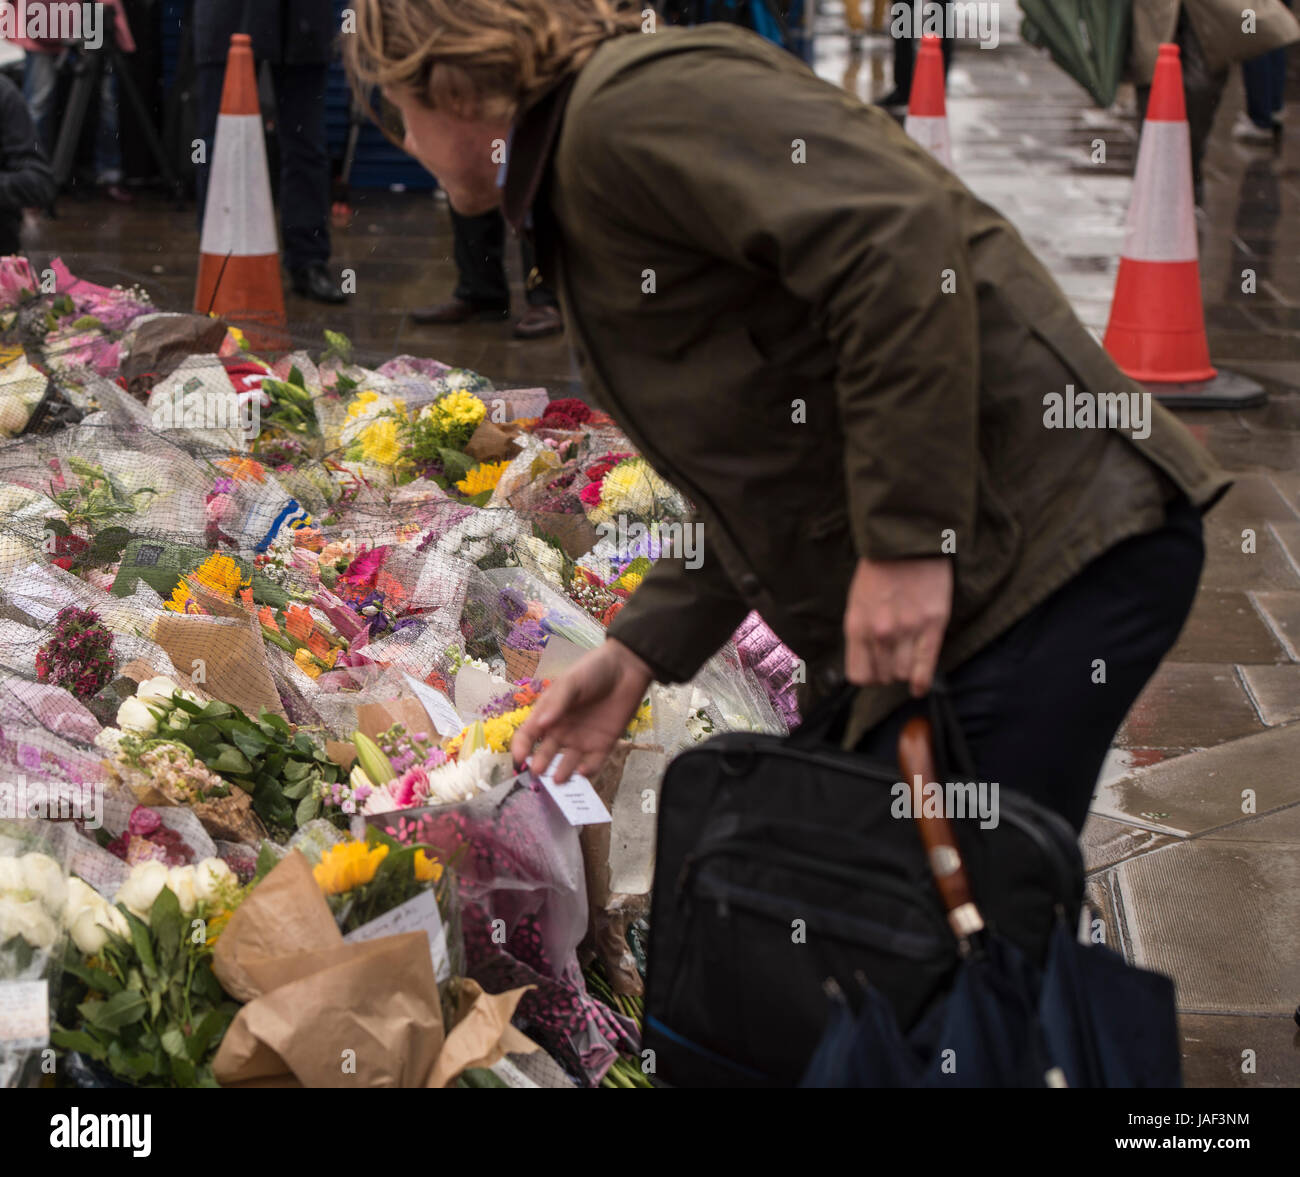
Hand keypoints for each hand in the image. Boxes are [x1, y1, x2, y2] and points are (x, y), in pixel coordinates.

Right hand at [510, 639, 653, 782]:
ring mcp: (582, 740)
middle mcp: (561, 731)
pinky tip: (583, 772)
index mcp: (548, 714)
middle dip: (541, 765)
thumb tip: (540, 724)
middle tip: (539, 774)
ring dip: (562, 773)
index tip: (520, 758)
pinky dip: (587, 771)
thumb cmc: (593, 670)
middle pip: (546, 754)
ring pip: (567, 764)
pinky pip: (593, 764)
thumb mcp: (571, 682)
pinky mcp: (603, 745)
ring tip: (558, 780)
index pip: (528, 735)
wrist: (627, 668)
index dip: (521, 747)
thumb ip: (557, 703)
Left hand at [843, 556, 951, 695]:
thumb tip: (867, 659)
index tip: (874, 673)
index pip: (859, 674)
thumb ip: (861, 632)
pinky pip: (925, 667)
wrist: (906, 542)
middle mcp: (880, 633)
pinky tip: (919, 687)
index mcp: (857, 626)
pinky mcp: (932, 625)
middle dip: (887, 673)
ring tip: (907, 662)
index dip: (868, 677)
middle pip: (883, 676)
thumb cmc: (879, 570)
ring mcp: (907, 631)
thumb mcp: (857, 601)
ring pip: (903, 674)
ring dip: (904, 673)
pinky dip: (921, 682)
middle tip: (893, 662)